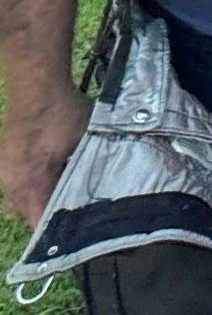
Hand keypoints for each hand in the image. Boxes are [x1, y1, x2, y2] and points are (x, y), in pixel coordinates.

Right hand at [0, 80, 85, 227]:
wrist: (36, 80)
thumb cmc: (63, 111)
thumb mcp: (86, 145)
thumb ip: (87, 175)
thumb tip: (99, 198)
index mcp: (29, 181)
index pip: (40, 221)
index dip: (60, 231)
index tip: (81, 234)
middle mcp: (10, 180)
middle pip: (28, 213)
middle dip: (51, 215)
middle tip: (78, 214)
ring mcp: (4, 168)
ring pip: (21, 199)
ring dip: (41, 199)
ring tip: (67, 194)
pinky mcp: (5, 158)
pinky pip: (17, 183)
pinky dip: (34, 185)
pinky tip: (52, 176)